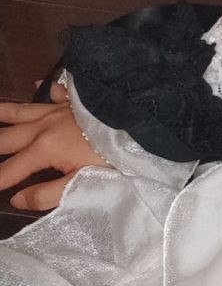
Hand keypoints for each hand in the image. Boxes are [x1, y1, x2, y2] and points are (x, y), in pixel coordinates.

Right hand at [0, 81, 114, 210]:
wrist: (144, 119)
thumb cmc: (115, 157)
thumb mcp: (82, 183)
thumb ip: (47, 194)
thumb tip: (16, 198)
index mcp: (44, 148)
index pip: (7, 171)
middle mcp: (45, 124)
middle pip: (7, 136)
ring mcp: (60, 109)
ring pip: (23, 110)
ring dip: (4, 112)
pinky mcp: (77, 100)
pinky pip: (55, 92)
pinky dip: (45, 91)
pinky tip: (40, 86)